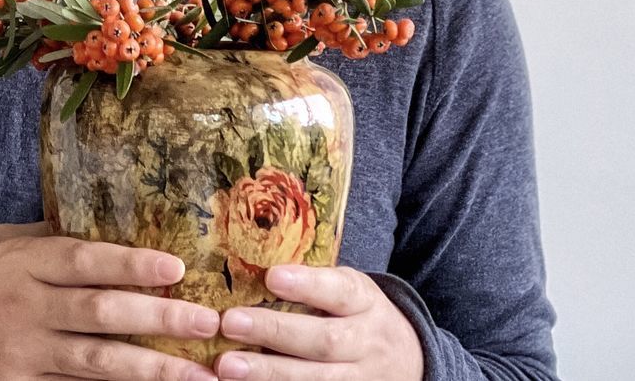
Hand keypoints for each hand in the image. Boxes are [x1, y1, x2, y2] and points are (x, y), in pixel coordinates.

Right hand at [0, 220, 222, 379]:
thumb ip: (61, 238)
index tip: (177, 266)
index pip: (85, 261)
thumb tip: (129, 220)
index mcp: (26, 263)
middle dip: (158, 319)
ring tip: (198, 376)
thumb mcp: (14, 244)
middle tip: (206, 322)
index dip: (130, 264)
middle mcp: (26, 308)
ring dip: (152, 371)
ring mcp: (24, 353)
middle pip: (100, 314)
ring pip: (96, 364)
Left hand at [212, 264, 423, 379]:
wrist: (408, 361)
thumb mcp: (350, 289)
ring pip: (316, 380)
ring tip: (226, 365)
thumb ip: (315, 282)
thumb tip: (255, 265)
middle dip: (274, 333)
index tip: (271, 276)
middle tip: (230, 322)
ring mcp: (360, 380)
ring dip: (268, 373)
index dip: (307, 285)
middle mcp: (366, 343)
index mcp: (365, 302)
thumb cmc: (359, 315)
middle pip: (323, 341)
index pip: (340, 291)